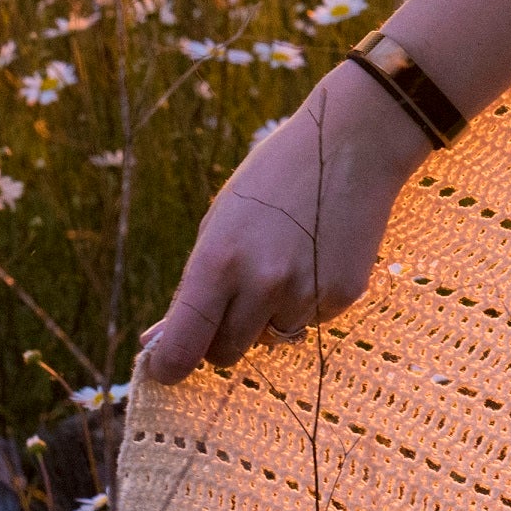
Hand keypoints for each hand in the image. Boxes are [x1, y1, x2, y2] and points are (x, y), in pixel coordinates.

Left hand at [136, 62, 429, 383]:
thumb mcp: (219, 222)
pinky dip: (305, 304)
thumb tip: (157, 343)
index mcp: (218, 261)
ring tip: (284, 264)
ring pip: (269, 340)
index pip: (182, 348)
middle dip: (222, 336)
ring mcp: (306, 293)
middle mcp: (261, 284)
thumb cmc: (274, 177)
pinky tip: (316, 258)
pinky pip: (308, 323)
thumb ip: (193, 286)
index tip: (167, 366)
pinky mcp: (343, 296)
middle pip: (225, 353)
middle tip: (235, 298)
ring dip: (267, 319)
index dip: (169, 366)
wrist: (353, 144)